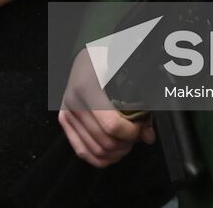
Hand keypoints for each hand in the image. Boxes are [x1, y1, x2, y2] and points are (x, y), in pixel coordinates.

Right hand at [57, 49, 154, 166]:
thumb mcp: (127, 76)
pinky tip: (113, 152)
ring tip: (125, 141)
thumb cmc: (108, 60)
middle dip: (126, 143)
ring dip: (116, 152)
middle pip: (105, 142)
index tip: (140, 126)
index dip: (131, 132)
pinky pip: (81, 151)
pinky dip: (100, 158)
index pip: (112, 126)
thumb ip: (141, 107)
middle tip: (136, 133)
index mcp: (87, 88)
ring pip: (95, 150)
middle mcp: (73, 103)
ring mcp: (67, 113)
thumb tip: (148, 136)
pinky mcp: (64, 121)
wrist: (87, 54)